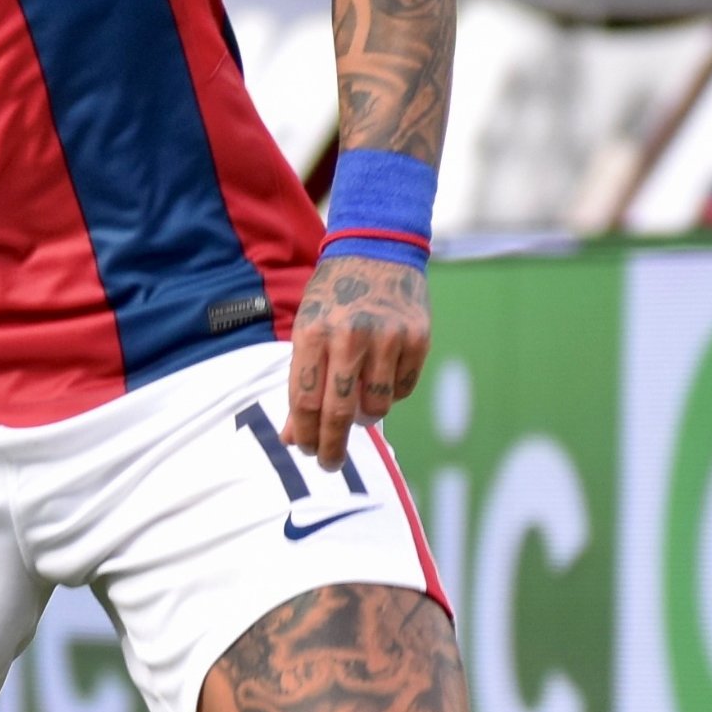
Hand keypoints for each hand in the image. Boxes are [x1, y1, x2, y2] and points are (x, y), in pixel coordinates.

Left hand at [282, 251, 429, 470]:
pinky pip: (402, 389)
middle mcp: (351, 335)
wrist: (377, 248)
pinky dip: (389, 393)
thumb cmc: (333, 296)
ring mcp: (388, 337)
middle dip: (332, 447)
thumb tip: (292, 438)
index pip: (305, 401)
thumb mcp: (306, 328)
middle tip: (329, 463)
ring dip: (364, 417)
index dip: (305, 435)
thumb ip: (300, 381)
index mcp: (313, 332)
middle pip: (339, 413)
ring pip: (376, 408)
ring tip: (358, 406)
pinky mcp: (418, 339)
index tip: (306, 451)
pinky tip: (381, 375)